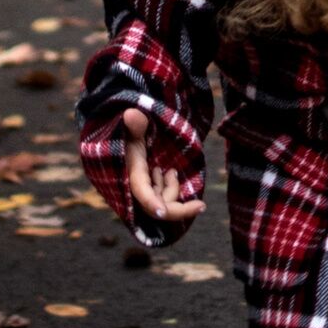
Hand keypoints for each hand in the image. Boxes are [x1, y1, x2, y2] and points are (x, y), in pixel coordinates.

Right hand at [121, 109, 202, 226]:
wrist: (126, 139)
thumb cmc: (131, 132)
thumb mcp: (133, 126)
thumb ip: (135, 123)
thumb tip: (131, 114)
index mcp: (132, 172)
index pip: (141, 191)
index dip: (151, 203)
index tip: (162, 213)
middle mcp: (135, 187)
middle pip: (156, 207)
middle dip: (178, 209)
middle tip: (201, 206)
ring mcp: (143, 191)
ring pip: (162, 201)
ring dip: (171, 188)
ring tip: (170, 171)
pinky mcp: (149, 192)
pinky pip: (163, 197)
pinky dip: (168, 188)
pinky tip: (167, 174)